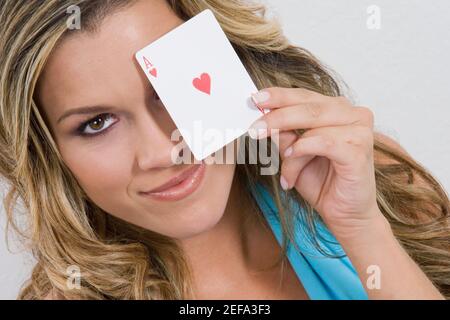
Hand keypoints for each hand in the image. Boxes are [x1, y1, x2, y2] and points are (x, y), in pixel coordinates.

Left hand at [248, 87, 387, 243]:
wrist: (344, 214)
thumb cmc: (321, 182)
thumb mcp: (293, 154)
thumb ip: (283, 134)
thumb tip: (263, 116)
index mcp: (336, 109)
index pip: (304, 95)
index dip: (278, 96)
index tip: (254, 99)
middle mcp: (352, 114)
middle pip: (308, 105)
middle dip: (276, 116)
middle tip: (255, 128)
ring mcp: (359, 131)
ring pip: (313, 126)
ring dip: (291, 148)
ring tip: (284, 168)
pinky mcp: (360, 150)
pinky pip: (325, 142)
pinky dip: (304, 149)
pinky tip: (293, 157)